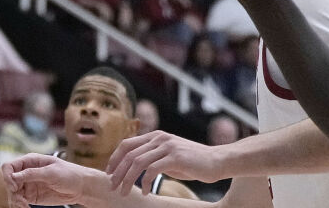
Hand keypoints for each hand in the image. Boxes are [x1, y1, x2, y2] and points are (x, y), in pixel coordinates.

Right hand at [2, 154, 106, 207]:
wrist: (82, 188)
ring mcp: (29, 185)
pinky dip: (19, 205)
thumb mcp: (51, 172)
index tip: (14, 187)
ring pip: (13, 192)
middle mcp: (26, 173)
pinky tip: (25, 207)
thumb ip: (31, 173)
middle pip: (9, 181)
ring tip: (23, 206)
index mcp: (29, 161)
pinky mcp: (32, 196)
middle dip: (12, 191)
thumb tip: (13, 176)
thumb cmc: (69, 174)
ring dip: (15, 200)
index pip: (9, 167)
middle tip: (21, 201)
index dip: (8, 176)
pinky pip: (20, 200)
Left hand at [106, 130, 220, 190]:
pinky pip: (153, 170)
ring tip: (124, 191)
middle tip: (113, 186)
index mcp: (155, 136)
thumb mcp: (169, 156)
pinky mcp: (175, 158)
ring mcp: (167, 147)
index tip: (109, 172)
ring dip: (128, 179)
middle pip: (128, 154)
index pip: (126, 144)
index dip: (114, 158)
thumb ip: (154, 157)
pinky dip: (146, 182)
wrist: (219, 161)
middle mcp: (159, 138)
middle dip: (118, 171)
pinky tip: (147, 192)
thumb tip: (135, 167)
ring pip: (137, 162)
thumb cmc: (194, 162)